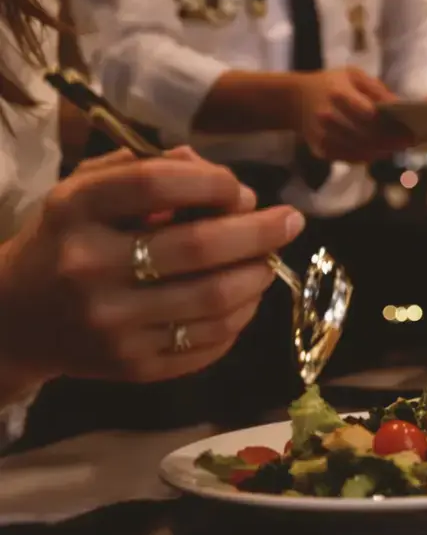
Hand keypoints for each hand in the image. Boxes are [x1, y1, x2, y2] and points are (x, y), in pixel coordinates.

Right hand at [0, 148, 305, 387]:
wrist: (17, 319)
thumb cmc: (70, 240)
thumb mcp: (89, 190)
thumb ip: (149, 168)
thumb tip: (220, 177)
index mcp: (74, 212)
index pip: (156, 184)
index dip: (213, 183)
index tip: (242, 191)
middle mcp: (89, 268)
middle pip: (200, 247)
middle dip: (261, 232)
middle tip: (292, 222)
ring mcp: (111, 324)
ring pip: (215, 300)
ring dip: (258, 277)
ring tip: (268, 263)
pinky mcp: (132, 366)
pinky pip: (208, 342)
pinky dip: (240, 318)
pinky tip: (244, 300)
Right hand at [296, 67, 409, 161]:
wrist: (295, 99)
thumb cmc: (331, 84)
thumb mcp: (353, 75)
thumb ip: (377, 90)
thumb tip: (400, 105)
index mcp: (337, 94)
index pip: (370, 116)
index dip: (391, 125)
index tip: (409, 128)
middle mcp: (328, 117)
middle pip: (367, 136)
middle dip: (391, 141)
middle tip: (409, 142)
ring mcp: (323, 136)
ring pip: (360, 151)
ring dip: (382, 151)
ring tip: (398, 147)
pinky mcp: (321, 150)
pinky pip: (350, 158)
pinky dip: (368, 156)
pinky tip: (381, 151)